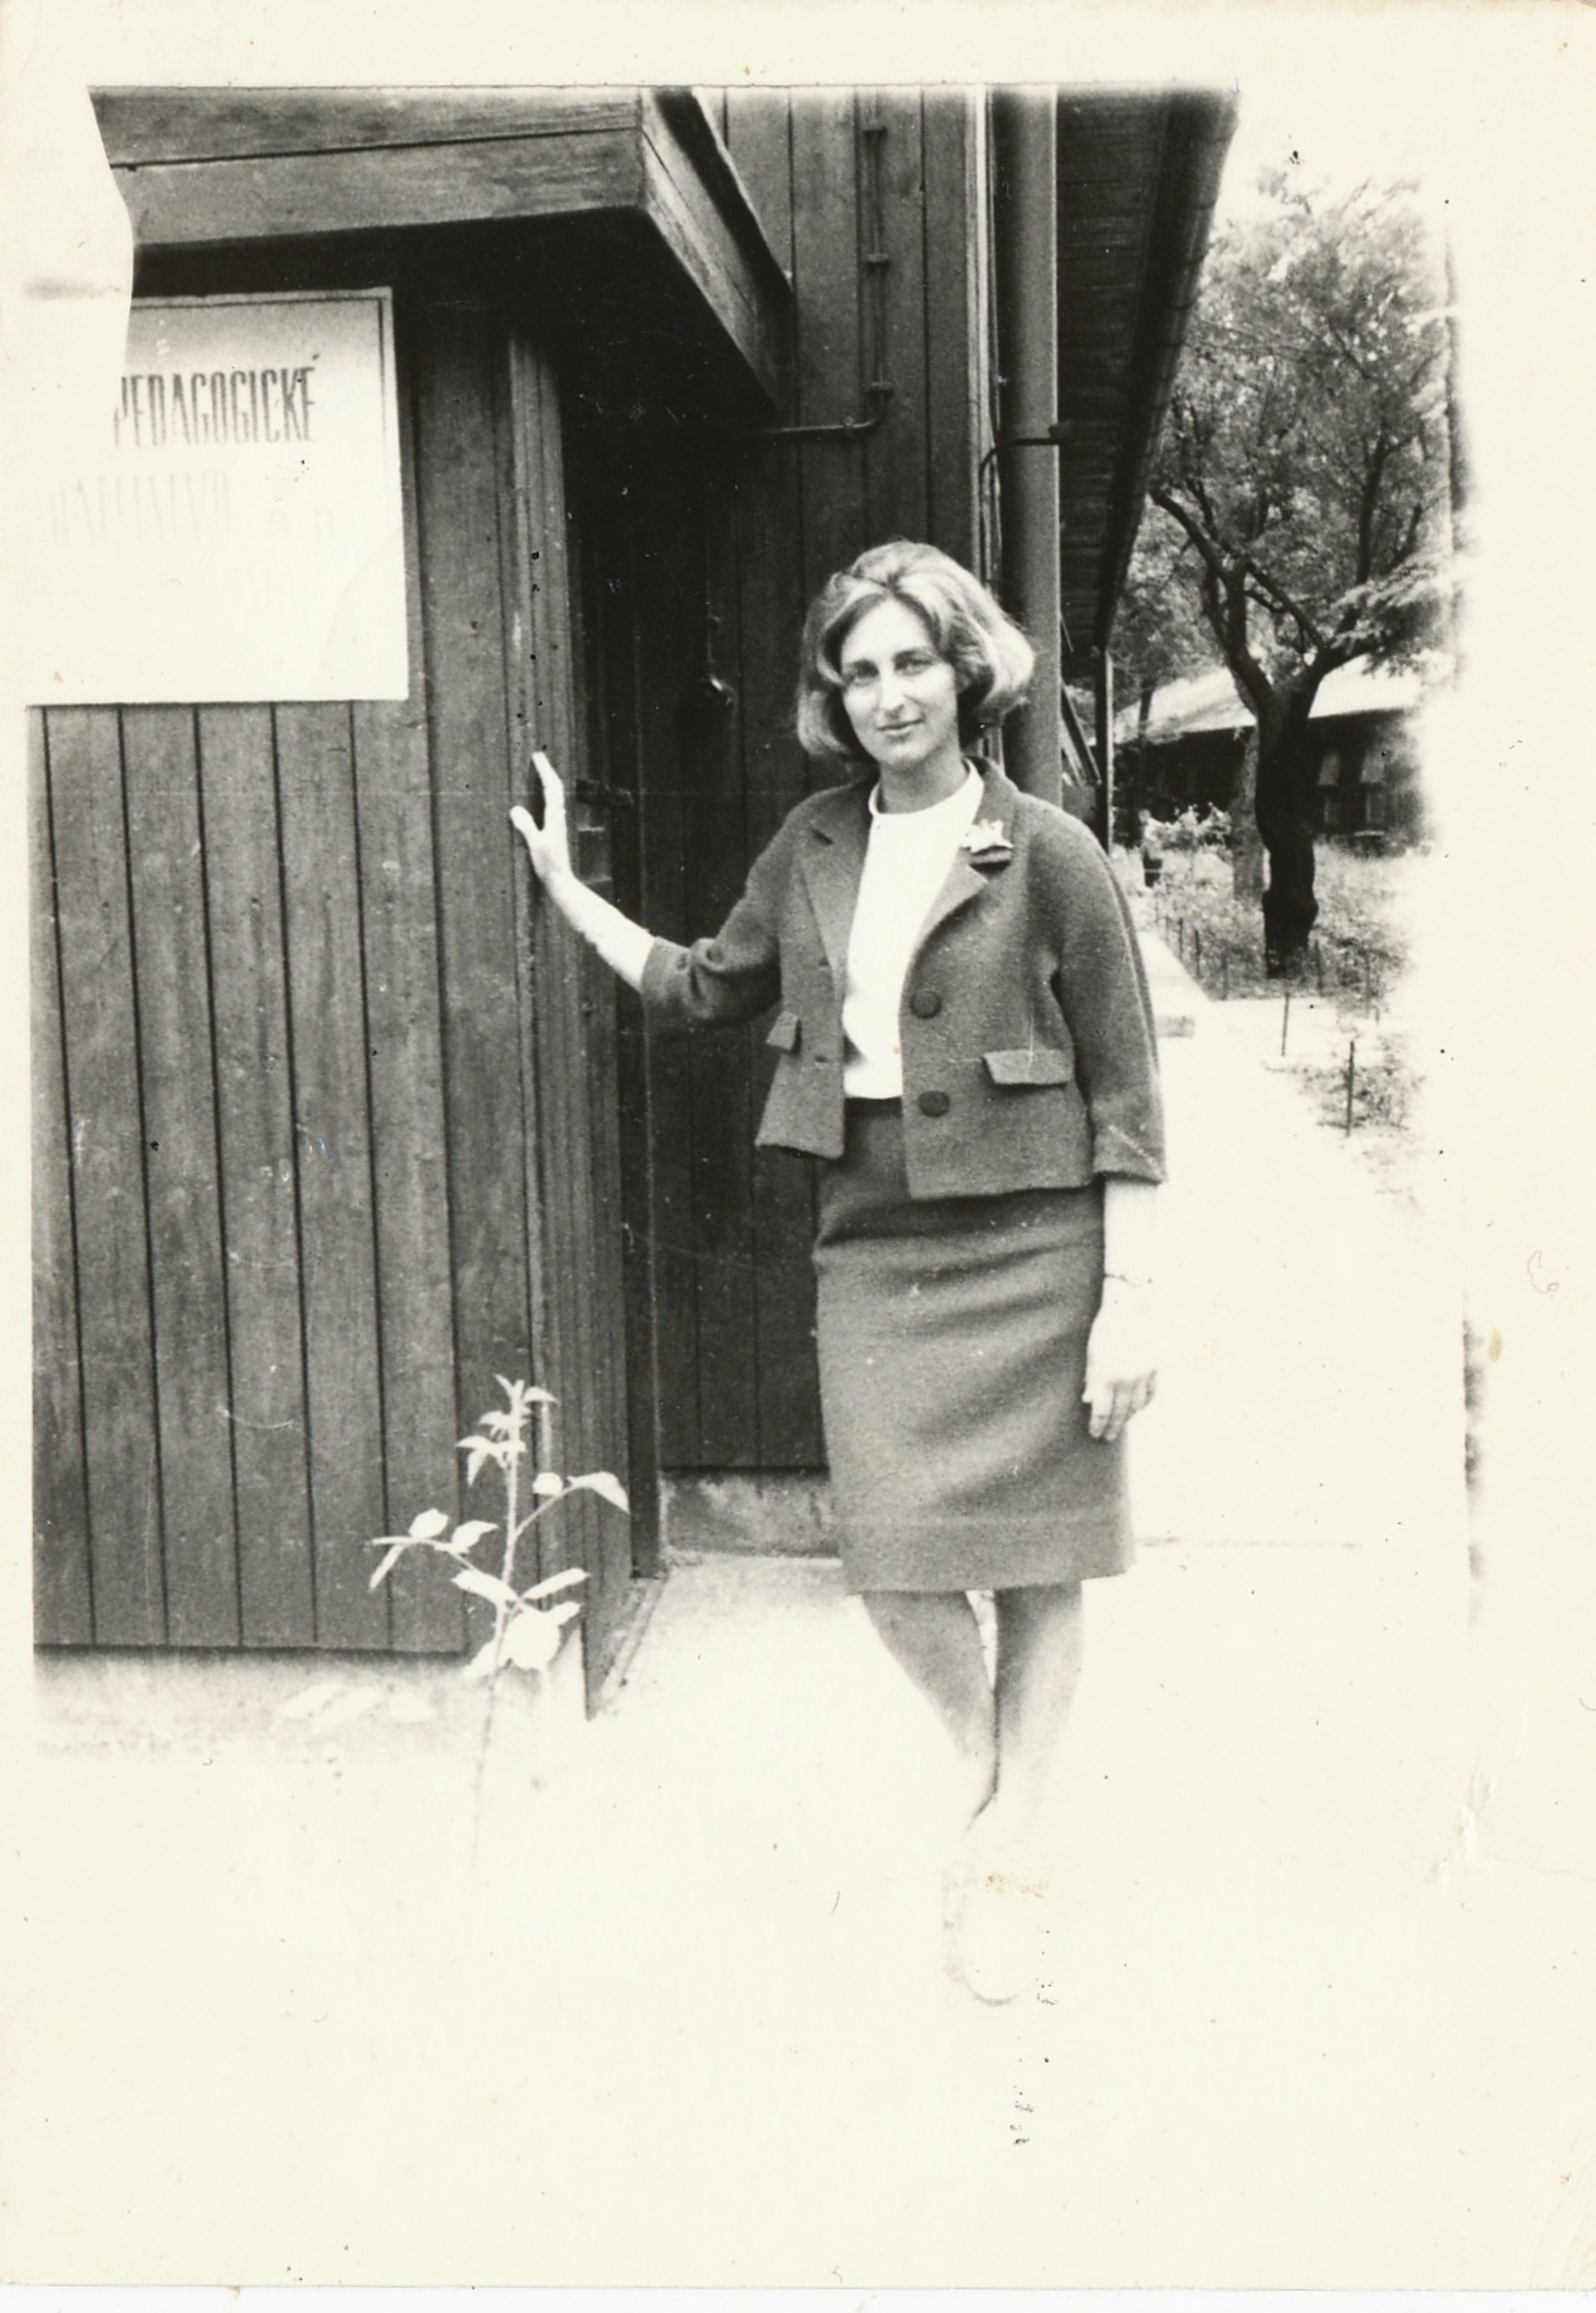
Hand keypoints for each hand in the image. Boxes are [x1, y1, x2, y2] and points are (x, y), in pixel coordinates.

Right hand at [509, 751, 573, 886]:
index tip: (537, 756)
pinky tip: (541, 798)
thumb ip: (526, 826)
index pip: (551, 788)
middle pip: (556, 788)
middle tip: (538, 757)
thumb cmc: (548, 865)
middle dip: (547, 771)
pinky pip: (551, 806)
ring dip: (548, 781)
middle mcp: (558, 818)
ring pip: (555, 796)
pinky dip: (546, 795)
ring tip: (540, 771)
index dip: (544, 770)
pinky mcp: (554, 831)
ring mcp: (557, 824)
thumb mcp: (535, 845)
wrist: (560, 881)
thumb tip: (515, 809)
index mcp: (554, 818)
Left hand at [1083, 1280, 1156, 1442]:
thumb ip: (1091, 1378)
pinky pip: (1150, 1394)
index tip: (1094, 1434)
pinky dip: (1144, 1404)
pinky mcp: (1154, 1368)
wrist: (1131, 1309)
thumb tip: (1088, 1401)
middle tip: (1108, 1438)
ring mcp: (1142, 1375)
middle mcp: (1125, 1380)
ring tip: (1121, 1424)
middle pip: (1119, 1412)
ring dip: (1128, 1418)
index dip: (1097, 1425)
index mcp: (1106, 1376)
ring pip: (1137, 1406)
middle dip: (1113, 1427)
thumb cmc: (1105, 1329)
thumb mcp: (1092, 1352)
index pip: (1101, 1410)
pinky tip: (1137, 1409)